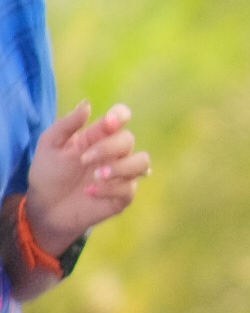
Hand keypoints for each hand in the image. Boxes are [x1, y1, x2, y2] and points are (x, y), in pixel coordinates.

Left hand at [26, 97, 150, 256]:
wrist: (45, 208)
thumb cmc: (48, 173)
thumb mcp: (50, 145)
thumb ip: (67, 124)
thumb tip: (87, 104)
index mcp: (98, 136)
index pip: (120, 117)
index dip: (120, 115)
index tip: (109, 122)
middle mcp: (114, 153)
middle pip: (128, 140)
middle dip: (108, 148)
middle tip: (84, 159)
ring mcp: (121, 175)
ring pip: (142, 163)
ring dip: (122, 167)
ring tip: (97, 175)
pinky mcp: (121, 197)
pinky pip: (129, 189)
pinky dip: (110, 189)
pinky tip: (89, 192)